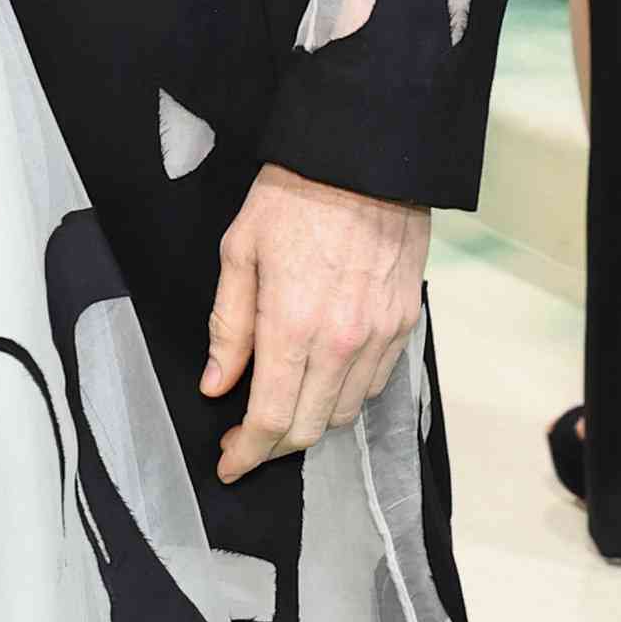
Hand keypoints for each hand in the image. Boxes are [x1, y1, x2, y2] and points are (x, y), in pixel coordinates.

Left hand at [203, 166, 430, 480]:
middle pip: (310, 428)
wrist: (365, 158)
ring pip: (346, 411)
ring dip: (312, 422)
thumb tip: (216, 383)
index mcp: (292, 325)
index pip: (270, 418)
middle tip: (247, 440)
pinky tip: (324, 377)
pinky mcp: (404, 322)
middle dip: (274, 446)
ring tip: (285, 407)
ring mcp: (379, 335)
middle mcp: (341, 341)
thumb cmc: (294, 196)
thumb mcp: (240, 252)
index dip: (247, 453)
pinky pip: (376, 382)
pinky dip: (347, 394)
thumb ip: (228, 326)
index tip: (229, 464)